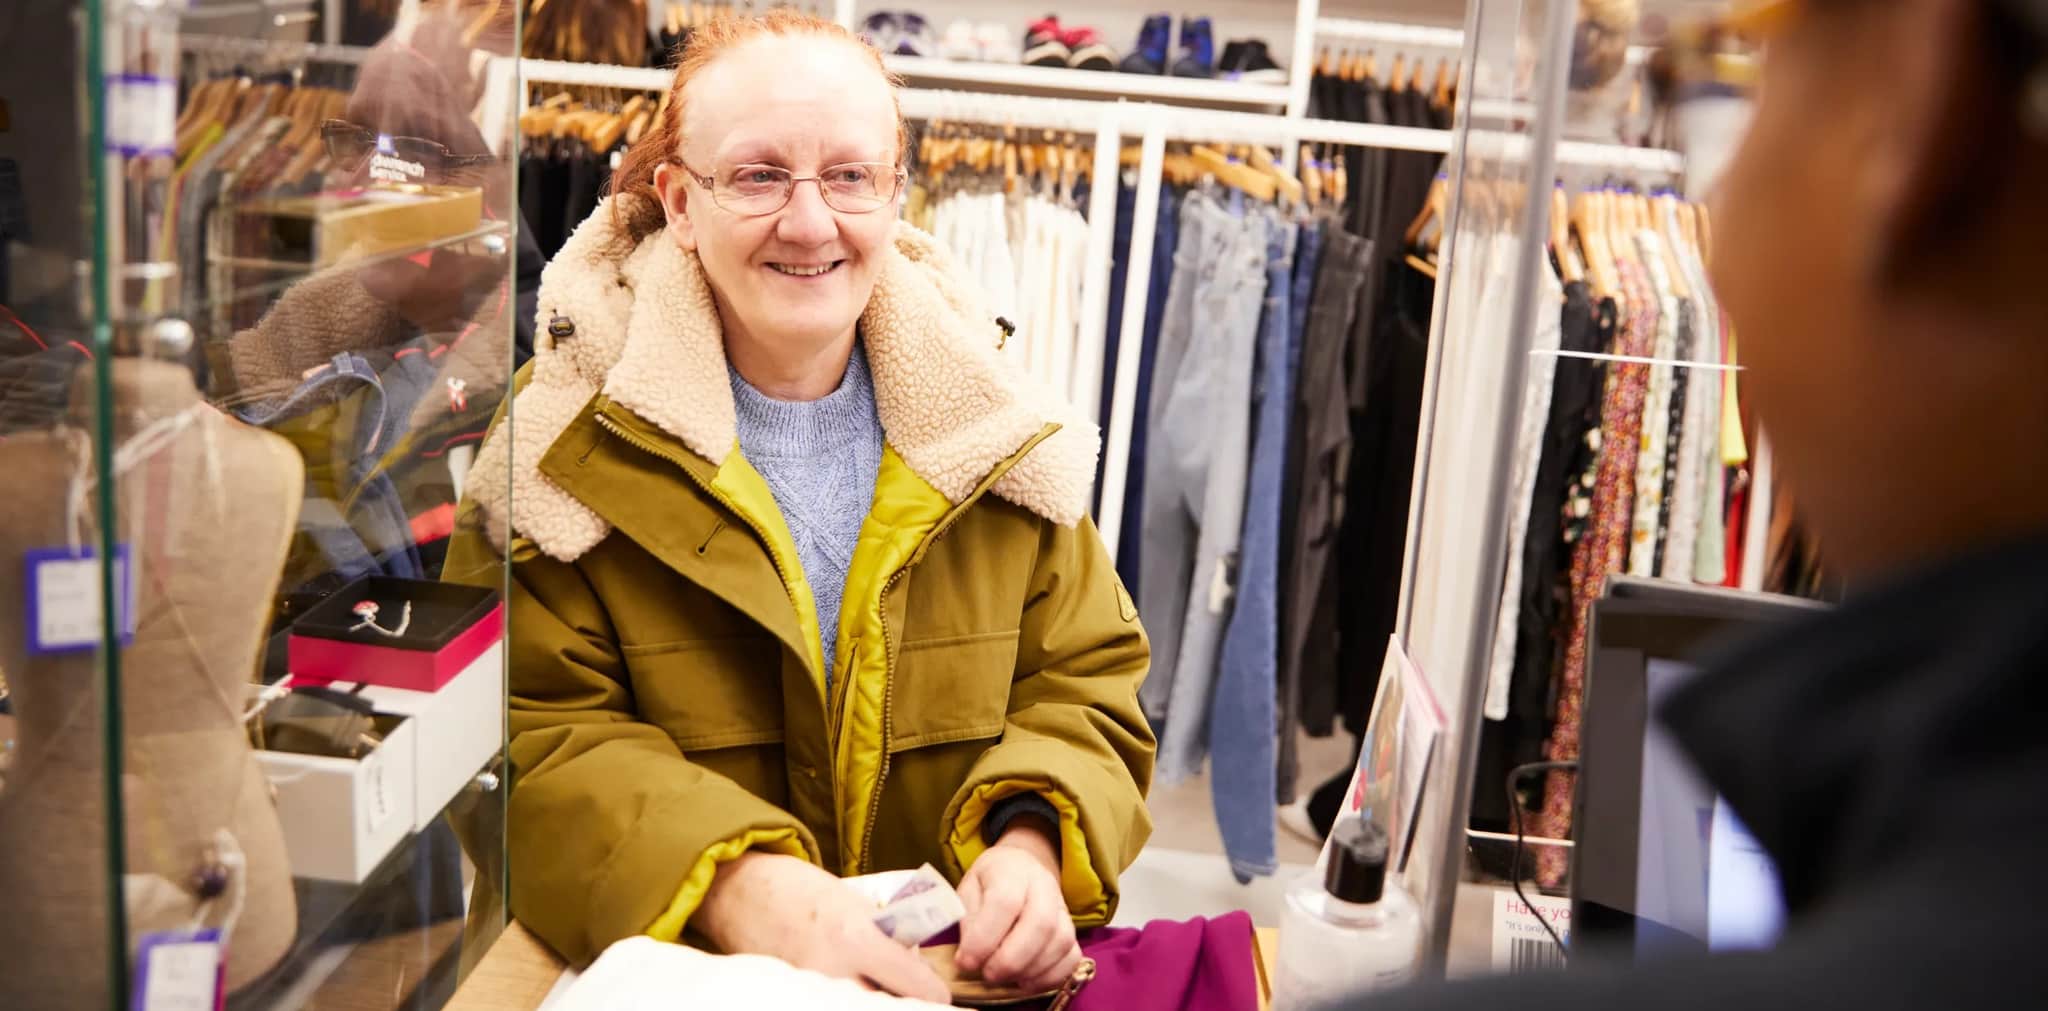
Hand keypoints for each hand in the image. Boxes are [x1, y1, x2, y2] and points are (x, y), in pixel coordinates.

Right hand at [696, 852, 949, 1003]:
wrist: (740, 892)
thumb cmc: (802, 892)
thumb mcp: (856, 904)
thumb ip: (887, 939)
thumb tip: (916, 970)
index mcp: (856, 938)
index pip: (916, 987)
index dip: (934, 994)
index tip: (939, 994)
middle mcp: (833, 971)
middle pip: (888, 1007)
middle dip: (902, 1001)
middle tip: (909, 992)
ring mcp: (808, 989)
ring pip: (860, 1007)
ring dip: (873, 999)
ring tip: (874, 984)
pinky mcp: (789, 998)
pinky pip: (830, 1004)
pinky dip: (845, 1000)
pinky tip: (848, 988)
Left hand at [955, 819, 1081, 992]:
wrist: (1019, 869)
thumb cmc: (988, 884)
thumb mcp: (967, 892)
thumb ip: (968, 922)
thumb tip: (968, 958)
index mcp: (1012, 871)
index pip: (1005, 902)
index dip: (984, 939)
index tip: (966, 962)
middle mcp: (1044, 886)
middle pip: (1041, 923)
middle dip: (1011, 960)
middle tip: (988, 975)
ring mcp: (1063, 909)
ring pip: (1060, 942)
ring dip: (1030, 970)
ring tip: (1005, 979)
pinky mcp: (1073, 931)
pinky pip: (1072, 957)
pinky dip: (1050, 977)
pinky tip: (1026, 982)